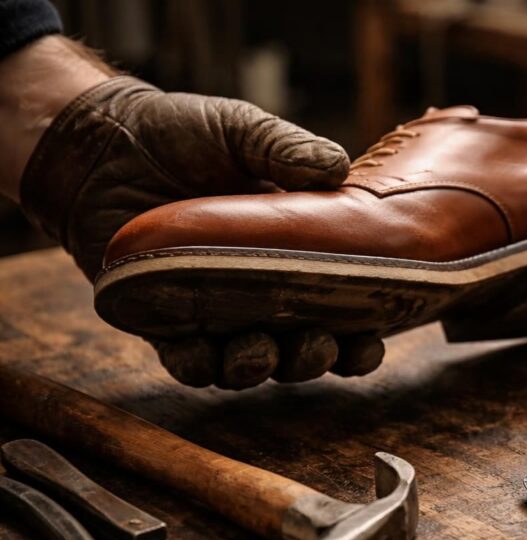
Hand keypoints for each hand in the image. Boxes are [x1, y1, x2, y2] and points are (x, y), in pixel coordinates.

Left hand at [6, 38, 383, 388]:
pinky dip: (200, 366)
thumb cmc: (180, 134)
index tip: (371, 340)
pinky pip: (189, 361)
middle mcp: (263, 292)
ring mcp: (216, 310)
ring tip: (259, 351)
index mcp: (298, 254)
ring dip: (263, 367)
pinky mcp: (165, 320)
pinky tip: (205, 354)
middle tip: (318, 345)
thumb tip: (341, 169)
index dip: (362, 335)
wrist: (101, 143)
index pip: (343, 307)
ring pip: (252, 363)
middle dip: (316, 358)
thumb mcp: (242, 130)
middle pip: (303, 347)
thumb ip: (288, 149)